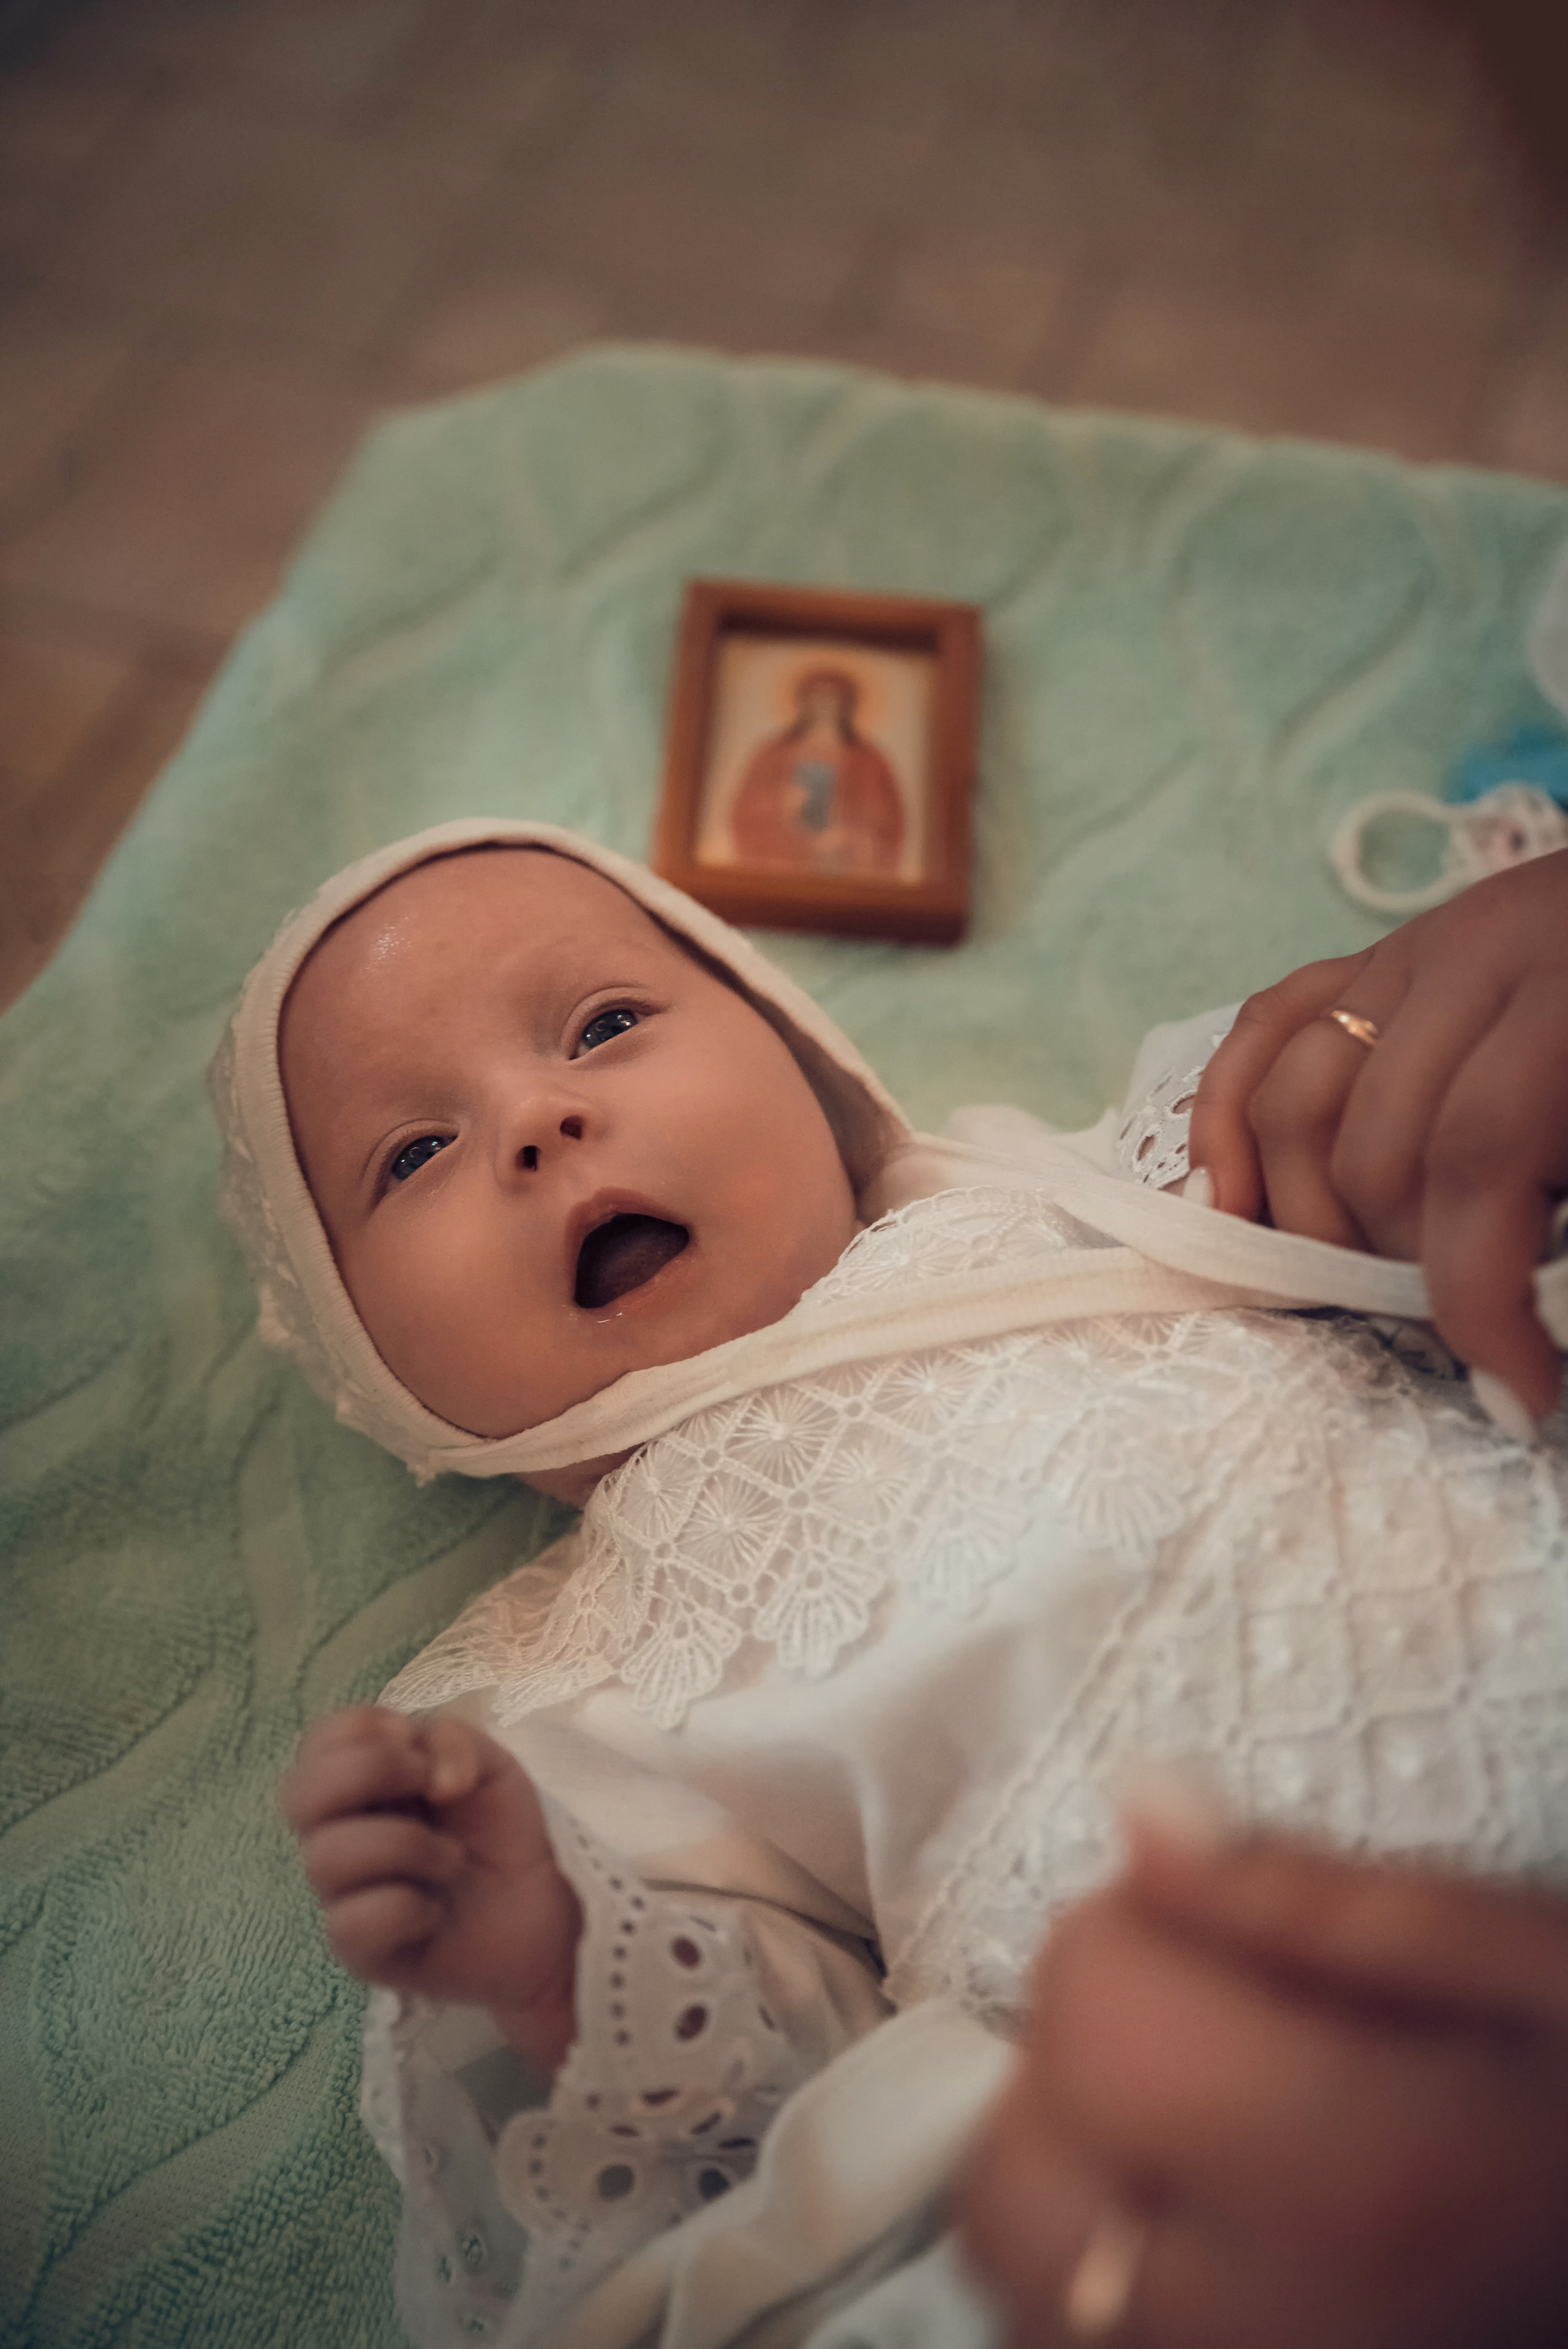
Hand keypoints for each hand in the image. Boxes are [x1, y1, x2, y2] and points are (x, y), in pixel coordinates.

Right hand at [280, 1705, 580, 2066]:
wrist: (538, 1911)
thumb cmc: (498, 1832)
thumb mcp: (489, 1766)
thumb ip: (453, 1741)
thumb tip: (431, 1778)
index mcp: (363, 1784)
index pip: (319, 1741)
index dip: (363, 1729)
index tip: (417, 1746)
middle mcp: (339, 1834)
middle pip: (298, 1795)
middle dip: (369, 1772)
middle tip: (430, 1786)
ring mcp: (343, 1895)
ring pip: (325, 1858)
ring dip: (405, 1845)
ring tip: (452, 1859)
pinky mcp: (357, 1950)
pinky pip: (351, 1922)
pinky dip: (404, 1909)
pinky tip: (435, 1913)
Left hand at [957, 1824, 1567, 2348]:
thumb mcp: (1539, 1975)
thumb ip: (1316, 1903)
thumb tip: (1139, 1810)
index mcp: (1361, 2171)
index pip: (1089, 2004)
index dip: (1138, 1933)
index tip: (1220, 1931)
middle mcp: (1272, 2325)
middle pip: (1014, 2171)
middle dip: (1076, 2067)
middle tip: (1201, 2030)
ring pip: (1027, 2285)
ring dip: (1071, 2184)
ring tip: (1205, 2132)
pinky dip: (1102, 2286)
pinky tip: (1204, 2232)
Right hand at [1187, 848, 1567, 1422]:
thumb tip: (1541, 1337)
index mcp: (1566, 997)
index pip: (1477, 1158)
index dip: (1476, 1295)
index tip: (1518, 1389)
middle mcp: (1473, 958)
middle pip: (1374, 1146)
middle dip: (1400, 1264)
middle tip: (1457, 1326)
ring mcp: (1408, 951)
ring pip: (1293, 1101)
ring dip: (1311, 1216)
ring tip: (1367, 1278)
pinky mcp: (1373, 957)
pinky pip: (1260, 1031)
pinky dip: (1224, 1119)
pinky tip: (1227, 1201)